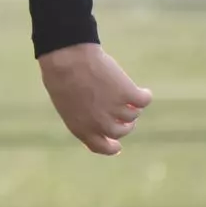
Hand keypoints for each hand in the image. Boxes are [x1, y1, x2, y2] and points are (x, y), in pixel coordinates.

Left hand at [38, 43, 152, 154]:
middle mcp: (101, 124)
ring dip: (132, 106)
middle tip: (126, 112)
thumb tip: (94, 112)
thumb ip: (81, 112)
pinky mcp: (127, 94)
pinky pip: (144, 100)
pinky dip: (145, 96)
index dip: (111, 148)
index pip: (101, 147)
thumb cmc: (60, 74)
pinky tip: (143, 91)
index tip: (118, 146)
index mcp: (81, 129)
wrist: (68, 58)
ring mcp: (115, 110)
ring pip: (133, 114)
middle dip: (125, 124)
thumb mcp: (65, 101)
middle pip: (121, 131)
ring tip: (126, 92)